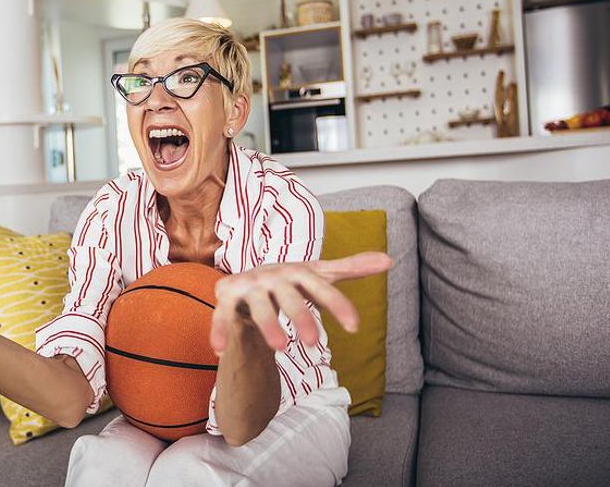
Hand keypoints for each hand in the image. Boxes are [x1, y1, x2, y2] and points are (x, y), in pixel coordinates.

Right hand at [209, 251, 392, 354]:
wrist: (248, 281)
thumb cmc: (289, 283)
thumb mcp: (318, 275)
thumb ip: (350, 268)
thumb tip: (389, 259)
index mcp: (295, 270)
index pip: (320, 286)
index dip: (337, 304)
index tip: (355, 327)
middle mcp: (271, 275)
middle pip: (288, 295)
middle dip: (300, 316)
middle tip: (316, 343)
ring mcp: (247, 286)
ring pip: (258, 306)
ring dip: (268, 325)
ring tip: (282, 348)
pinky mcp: (225, 299)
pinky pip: (221, 315)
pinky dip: (219, 331)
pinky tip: (220, 351)